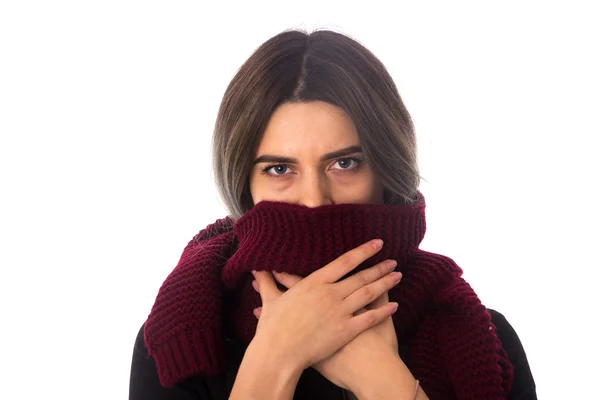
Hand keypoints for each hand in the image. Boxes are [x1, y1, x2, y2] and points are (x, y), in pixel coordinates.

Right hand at [249, 239, 400, 373]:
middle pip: (361, 276)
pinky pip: (369, 318)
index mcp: (315, 282)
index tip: (377, 244)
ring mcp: (340, 311)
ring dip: (385, 284)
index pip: (345, 261)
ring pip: (369, 294)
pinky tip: (394, 306)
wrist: (278, 353)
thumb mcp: (270, 300)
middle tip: (393, 261)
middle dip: (379, 267)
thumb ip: (267, 282)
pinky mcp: (346, 330)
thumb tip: (257, 268)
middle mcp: (331, 293)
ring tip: (398, 276)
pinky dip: (383, 311)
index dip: (363, 251)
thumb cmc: (273, 327)